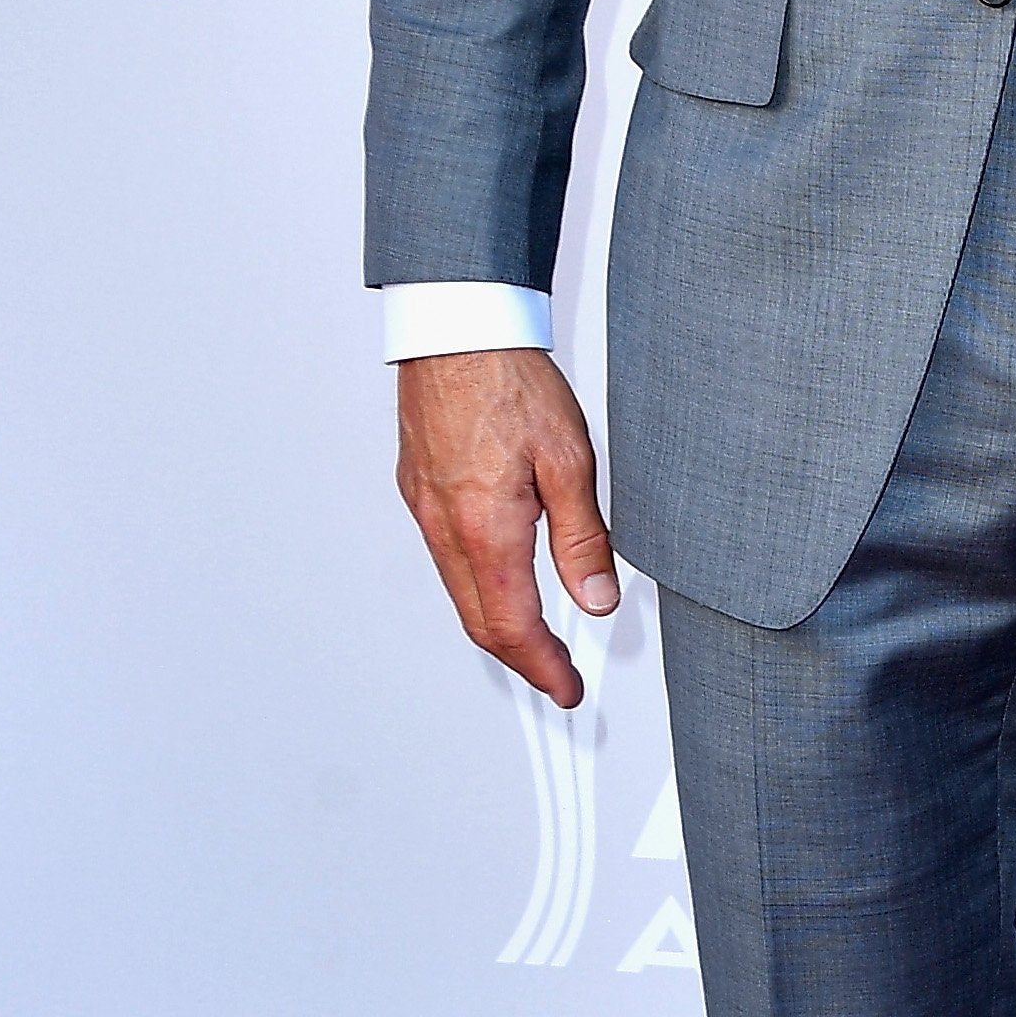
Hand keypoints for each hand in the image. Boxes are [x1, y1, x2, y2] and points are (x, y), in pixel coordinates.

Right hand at [396, 348, 616, 710]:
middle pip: (480, 621)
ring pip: (459, 592)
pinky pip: (446, 558)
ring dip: (497, 623)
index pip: (514, 627)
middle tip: (556, 674)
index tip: (567, 687)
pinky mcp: (419, 489)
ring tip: (536, 637)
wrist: (457, 328)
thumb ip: (582, 539)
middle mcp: (445, 529)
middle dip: (521, 658)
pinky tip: (499, 575)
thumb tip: (596, 599)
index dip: (544, 668)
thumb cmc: (508, 378)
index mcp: (485, 530)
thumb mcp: (569, 459)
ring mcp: (425, 510)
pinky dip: (475, 585)